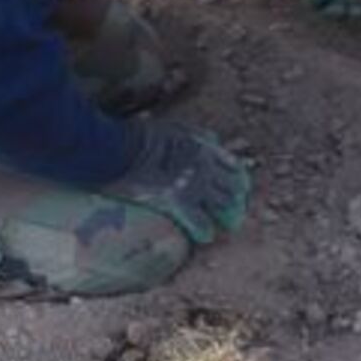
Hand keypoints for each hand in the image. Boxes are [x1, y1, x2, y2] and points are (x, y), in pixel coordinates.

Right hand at [104, 119, 252, 244]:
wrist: (121, 149)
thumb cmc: (139, 136)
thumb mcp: (173, 126)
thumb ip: (195, 134)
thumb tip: (213, 139)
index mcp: (202, 145)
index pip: (232, 163)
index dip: (237, 176)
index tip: (239, 185)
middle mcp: (204, 164)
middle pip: (233, 186)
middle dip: (235, 197)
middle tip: (234, 209)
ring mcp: (194, 184)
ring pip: (224, 204)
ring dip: (224, 213)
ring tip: (224, 223)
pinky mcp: (180, 202)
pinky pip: (202, 224)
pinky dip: (204, 231)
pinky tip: (204, 235)